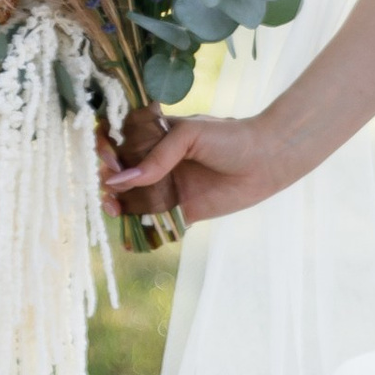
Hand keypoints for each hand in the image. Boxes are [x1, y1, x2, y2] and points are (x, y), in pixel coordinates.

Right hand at [102, 112, 290, 226]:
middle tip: (110, 186)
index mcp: (157, 137)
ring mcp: (170, 188)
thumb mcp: (190, 135)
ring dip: (117, 206)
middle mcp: (159, 164)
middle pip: (121, 175)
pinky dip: (141, 234)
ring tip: (113, 209)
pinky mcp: (184, 212)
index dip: (106, 149)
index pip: (120, 142)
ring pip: (134, 201)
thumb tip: (121, 180)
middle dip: (108, 180)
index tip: (108, 157)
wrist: (268, 159)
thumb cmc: (230, 137)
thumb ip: (157, 157)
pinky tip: (129, 239)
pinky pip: (157, 225)